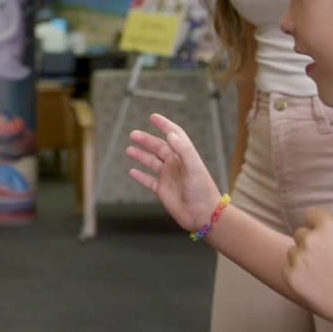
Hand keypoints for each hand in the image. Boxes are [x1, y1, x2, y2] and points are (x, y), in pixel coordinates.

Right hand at [125, 112, 222, 231]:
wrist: (203, 215)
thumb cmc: (202, 190)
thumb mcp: (194, 166)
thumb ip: (183, 149)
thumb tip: (170, 133)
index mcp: (184, 156)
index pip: (174, 135)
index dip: (164, 125)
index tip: (153, 117)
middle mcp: (175, 164)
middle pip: (159, 148)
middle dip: (146, 140)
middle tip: (133, 134)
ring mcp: (168, 177)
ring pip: (152, 163)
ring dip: (141, 155)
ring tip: (129, 149)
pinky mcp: (163, 191)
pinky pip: (149, 181)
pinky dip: (140, 176)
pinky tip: (131, 171)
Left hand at [284, 199, 332, 330]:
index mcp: (327, 226)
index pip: (312, 215)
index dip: (321, 225)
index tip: (331, 237)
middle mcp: (308, 240)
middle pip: (301, 234)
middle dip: (313, 242)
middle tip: (330, 258)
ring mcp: (298, 260)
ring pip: (293, 252)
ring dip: (303, 258)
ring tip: (324, 271)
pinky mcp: (291, 278)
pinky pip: (288, 270)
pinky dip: (298, 275)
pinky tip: (317, 282)